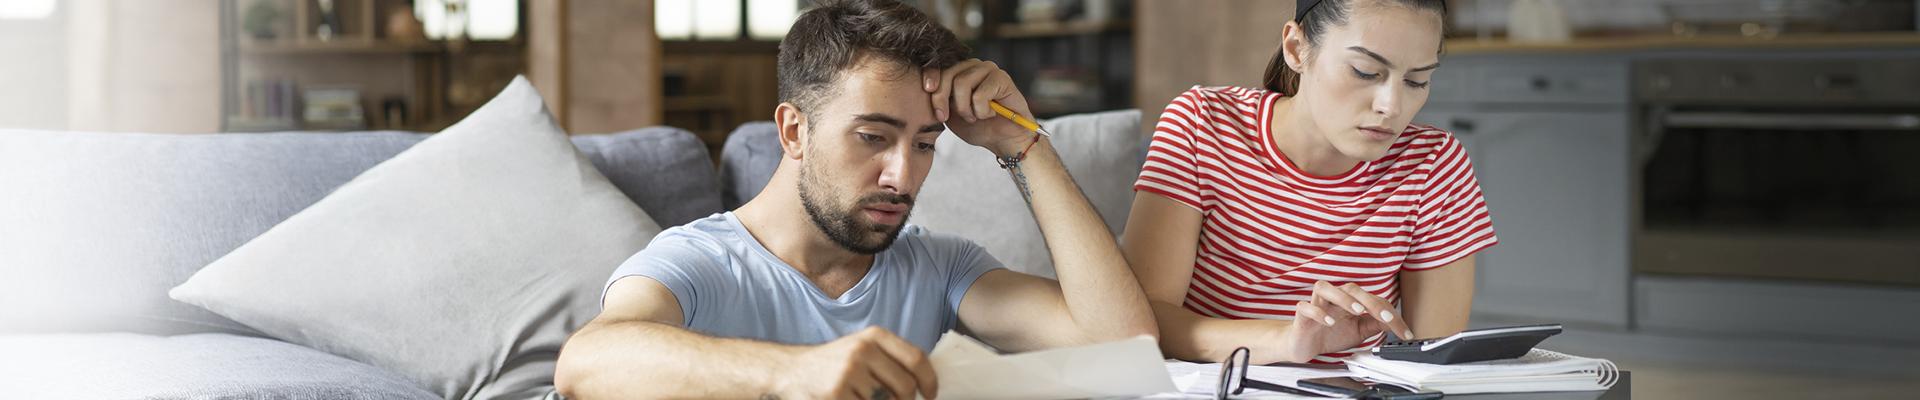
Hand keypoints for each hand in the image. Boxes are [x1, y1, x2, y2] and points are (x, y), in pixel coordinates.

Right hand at [777, 327, 938, 399]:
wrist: (791, 371)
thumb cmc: (833, 365)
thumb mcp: (862, 351)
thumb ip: (891, 360)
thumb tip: (924, 383)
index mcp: (874, 336)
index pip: (916, 358)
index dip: (929, 381)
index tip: (930, 395)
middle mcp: (863, 350)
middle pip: (906, 386)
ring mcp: (849, 372)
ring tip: (861, 397)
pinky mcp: (836, 393)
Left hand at [922, 59, 1035, 156]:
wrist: (1003, 140)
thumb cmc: (978, 126)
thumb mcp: (950, 114)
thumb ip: (938, 100)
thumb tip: (925, 89)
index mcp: (959, 71)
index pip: (939, 67)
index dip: (931, 78)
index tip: (928, 91)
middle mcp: (974, 65)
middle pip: (948, 74)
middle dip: (942, 99)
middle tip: (946, 117)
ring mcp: (989, 69)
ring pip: (962, 84)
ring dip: (964, 109)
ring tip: (974, 117)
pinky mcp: (1002, 78)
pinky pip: (980, 95)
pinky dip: (982, 111)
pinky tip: (991, 114)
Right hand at [1267, 281, 1415, 362]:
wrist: (1303, 344)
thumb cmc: (1329, 333)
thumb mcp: (1358, 331)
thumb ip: (1375, 325)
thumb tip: (1394, 322)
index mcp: (1349, 300)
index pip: (1373, 300)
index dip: (1391, 315)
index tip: (1404, 333)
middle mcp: (1333, 297)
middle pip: (1352, 289)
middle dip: (1371, 302)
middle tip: (1386, 318)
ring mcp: (1316, 303)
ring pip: (1324, 288)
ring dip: (1343, 297)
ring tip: (1357, 310)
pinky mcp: (1301, 314)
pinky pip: (1306, 307)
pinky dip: (1318, 312)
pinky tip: (1329, 322)